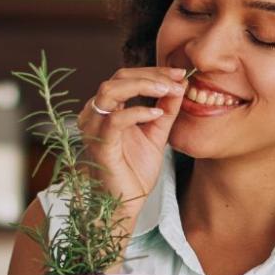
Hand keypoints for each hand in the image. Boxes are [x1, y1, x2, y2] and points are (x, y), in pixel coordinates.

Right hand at [80, 64, 190, 212]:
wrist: (126, 202)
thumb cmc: (135, 170)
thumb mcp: (156, 134)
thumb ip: (166, 110)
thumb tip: (180, 85)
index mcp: (106, 109)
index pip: (126, 77)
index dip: (154, 71)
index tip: (180, 73)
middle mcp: (95, 114)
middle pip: (118, 77)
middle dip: (151, 75)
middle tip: (177, 79)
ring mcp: (94, 128)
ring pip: (111, 91)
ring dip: (142, 86)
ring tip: (168, 90)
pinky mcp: (99, 145)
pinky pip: (115, 120)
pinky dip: (138, 112)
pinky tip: (157, 114)